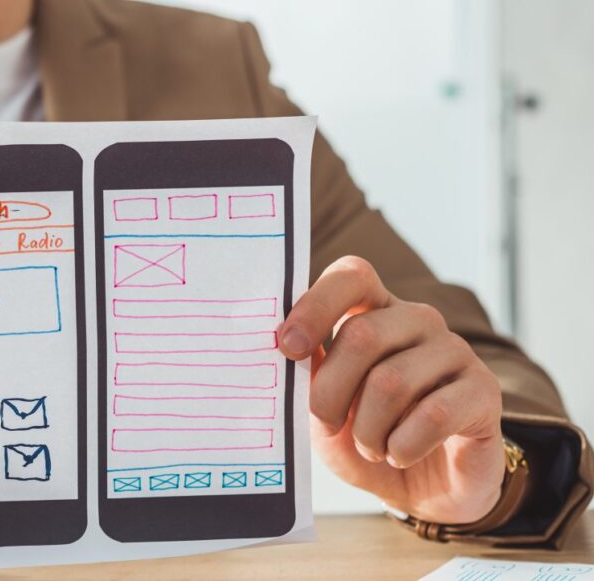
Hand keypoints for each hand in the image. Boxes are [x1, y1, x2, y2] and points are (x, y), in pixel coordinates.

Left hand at [279, 256, 504, 523]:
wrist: (426, 492)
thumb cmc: (369, 443)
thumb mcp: (326, 414)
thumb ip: (310, 378)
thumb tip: (286, 345)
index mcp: (375, 313)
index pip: (352, 277)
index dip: (316, 305)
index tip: (288, 348)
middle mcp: (418, 321)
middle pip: (362, 335)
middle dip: (330, 392)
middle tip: (328, 425)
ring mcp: (455, 352)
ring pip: (392, 381)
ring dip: (367, 429)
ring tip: (371, 447)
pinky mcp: (484, 391)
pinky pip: (433, 414)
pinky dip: (402, 445)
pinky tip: (399, 454)